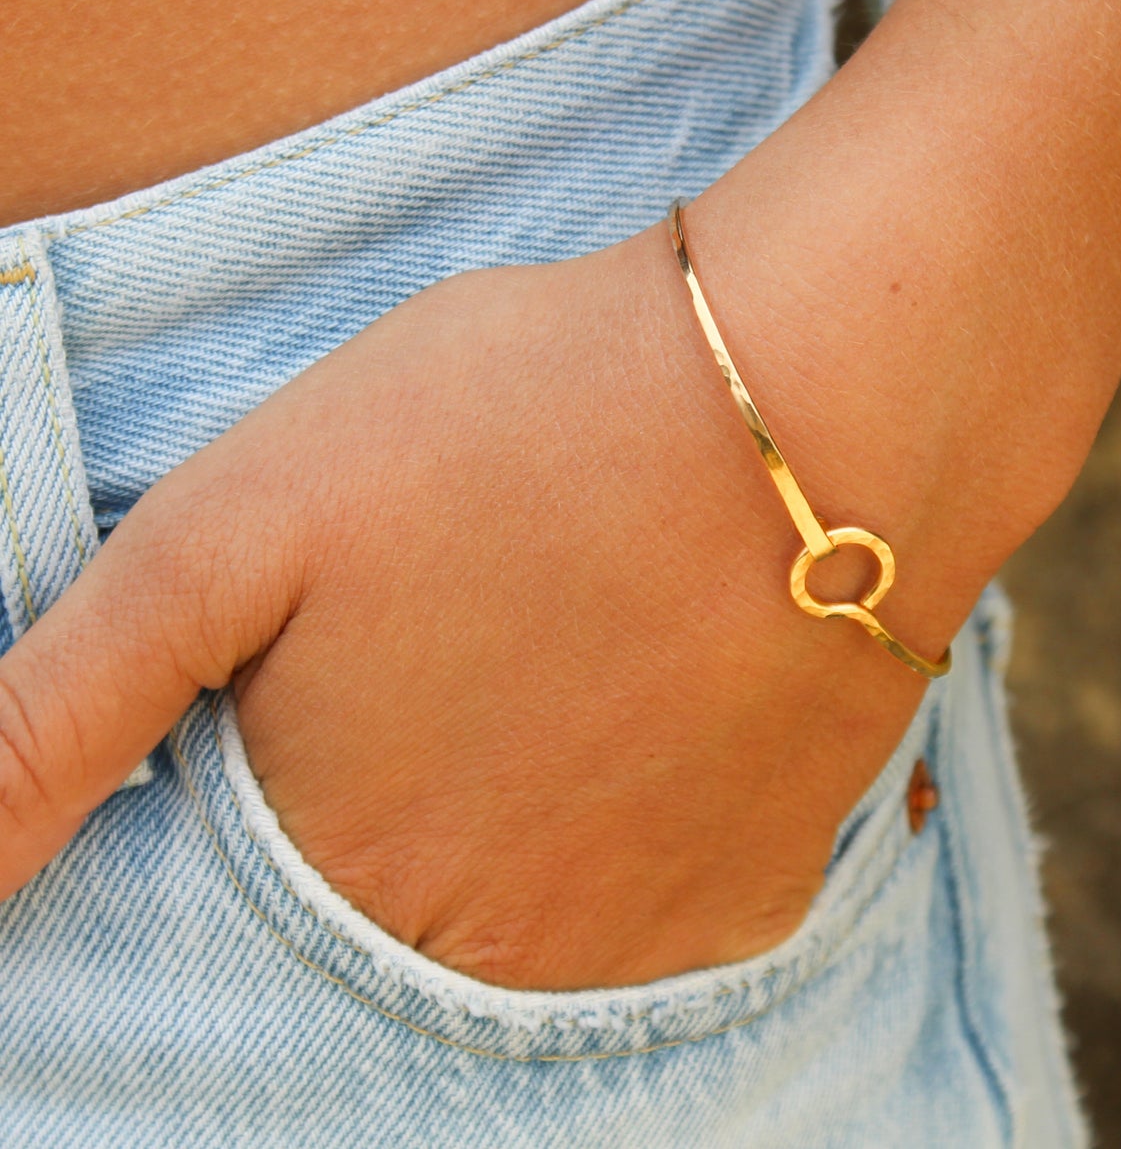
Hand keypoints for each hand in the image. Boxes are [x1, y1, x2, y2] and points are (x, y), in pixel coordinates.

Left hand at [0, 217, 935, 988]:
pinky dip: (647, 809)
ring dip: (532, 790)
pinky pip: (665, 897)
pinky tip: (664, 694)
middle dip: (417, 766)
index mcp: (338, 865)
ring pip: (535, 897)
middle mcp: (485, 951)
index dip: (303, 735)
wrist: (813, 400)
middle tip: (491, 628)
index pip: (264, 867)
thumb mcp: (237, 526)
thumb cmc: (516, 424)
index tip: (371, 646)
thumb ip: (56, 710)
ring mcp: (641, 942)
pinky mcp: (763, 888)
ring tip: (573, 643)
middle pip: (403, 892)